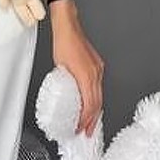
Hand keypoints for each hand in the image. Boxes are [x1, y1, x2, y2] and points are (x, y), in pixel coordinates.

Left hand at [49, 2, 103, 134]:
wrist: (69, 27)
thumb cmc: (62, 43)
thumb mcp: (59, 67)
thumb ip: (64, 82)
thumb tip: (64, 96)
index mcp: (86, 75)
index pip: (89, 104)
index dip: (86, 120)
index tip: (80, 129)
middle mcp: (95, 74)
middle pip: (97, 103)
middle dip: (93, 121)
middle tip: (87, 132)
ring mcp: (98, 70)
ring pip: (99, 96)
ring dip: (95, 112)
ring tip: (90, 123)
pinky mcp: (97, 67)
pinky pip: (98, 88)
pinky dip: (95, 100)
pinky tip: (91, 105)